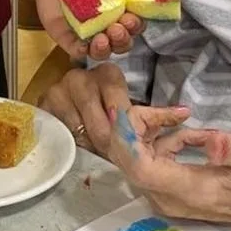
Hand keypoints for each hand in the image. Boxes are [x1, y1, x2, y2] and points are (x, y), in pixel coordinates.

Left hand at [36, 0, 142, 60]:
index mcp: (121, 10)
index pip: (135, 24)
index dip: (136, 24)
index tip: (131, 17)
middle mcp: (108, 26)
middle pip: (122, 42)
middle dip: (123, 38)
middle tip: (117, 28)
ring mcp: (89, 35)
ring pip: (102, 51)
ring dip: (105, 49)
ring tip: (102, 39)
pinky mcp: (68, 39)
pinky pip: (77, 51)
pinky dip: (81, 51)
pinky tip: (83, 47)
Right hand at [40, 63, 187, 156]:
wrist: (71, 97)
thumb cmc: (110, 105)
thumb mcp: (134, 109)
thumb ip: (157, 115)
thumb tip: (186, 113)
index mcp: (108, 74)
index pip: (120, 109)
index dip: (126, 133)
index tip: (130, 146)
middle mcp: (81, 78)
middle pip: (99, 125)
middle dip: (110, 145)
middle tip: (117, 156)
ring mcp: (60, 90)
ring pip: (80, 131)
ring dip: (92, 145)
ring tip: (101, 150)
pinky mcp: (44, 104)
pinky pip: (61, 131)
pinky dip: (73, 141)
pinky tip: (81, 142)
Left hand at [109, 114, 230, 227]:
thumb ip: (230, 148)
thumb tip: (209, 142)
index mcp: (187, 190)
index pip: (139, 168)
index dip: (127, 139)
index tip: (133, 112)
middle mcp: (169, 199)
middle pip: (129, 161)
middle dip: (137, 127)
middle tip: (168, 110)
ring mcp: (166, 198)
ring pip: (136, 159)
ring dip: (150, 131)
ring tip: (180, 116)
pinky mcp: (169, 192)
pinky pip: (149, 162)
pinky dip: (159, 141)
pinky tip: (186, 132)